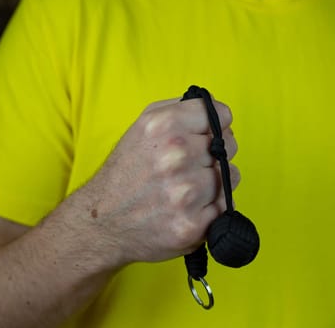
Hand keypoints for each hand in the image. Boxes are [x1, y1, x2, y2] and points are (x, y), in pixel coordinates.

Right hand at [75, 98, 238, 266]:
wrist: (102, 223)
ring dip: (215, 181)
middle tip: (189, 166)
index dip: (215, 126)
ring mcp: (186, 192)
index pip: (222, 114)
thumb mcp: (143, 126)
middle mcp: (177, 155)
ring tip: (187, 188)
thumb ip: (181, 109)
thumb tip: (216, 110)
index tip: (204, 136)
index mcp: (165, 126)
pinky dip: (211, 207)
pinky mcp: (193, 224)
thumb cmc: (126, 172)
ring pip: (231, 175)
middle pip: (229, 145)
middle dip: (213, 153)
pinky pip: (225, 206)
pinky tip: (188, 208)